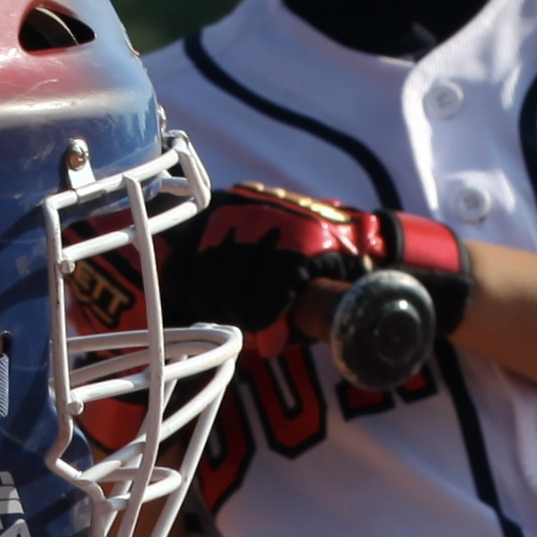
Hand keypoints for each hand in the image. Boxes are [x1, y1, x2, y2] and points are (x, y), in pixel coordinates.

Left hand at [162, 182, 470, 348]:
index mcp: (218, 210)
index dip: (186, 301)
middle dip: (219, 315)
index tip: (207, 317)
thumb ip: (212, 283)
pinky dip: (270, 317)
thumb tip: (169, 309)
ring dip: (245, 320)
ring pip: (232, 287)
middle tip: (243, 327)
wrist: (367, 253)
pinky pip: (272, 288)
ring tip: (261, 328)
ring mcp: (272, 219)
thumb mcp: (250, 271)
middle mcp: (239, 206)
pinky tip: (275, 331)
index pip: (177, 263)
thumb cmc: (302, 274)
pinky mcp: (304, 237)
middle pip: (204, 279)